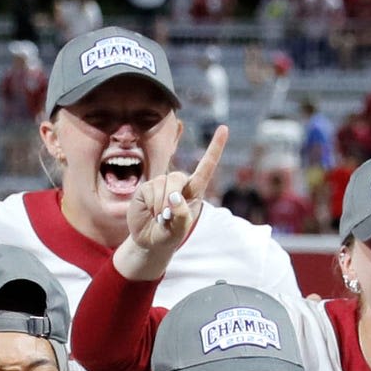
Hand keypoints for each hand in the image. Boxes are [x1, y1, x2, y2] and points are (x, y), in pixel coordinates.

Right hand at [111, 125, 225, 283]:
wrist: (150, 241)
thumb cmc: (170, 235)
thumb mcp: (179, 230)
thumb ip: (181, 216)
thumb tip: (174, 197)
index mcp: (194, 190)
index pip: (206, 166)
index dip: (215, 147)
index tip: (223, 128)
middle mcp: (179, 183)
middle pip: (178, 178)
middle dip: (172, 197)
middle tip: (166, 218)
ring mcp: (161, 184)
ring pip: (162, 184)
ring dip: (160, 205)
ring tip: (160, 218)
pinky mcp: (146, 188)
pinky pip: (149, 190)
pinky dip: (150, 204)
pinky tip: (150, 212)